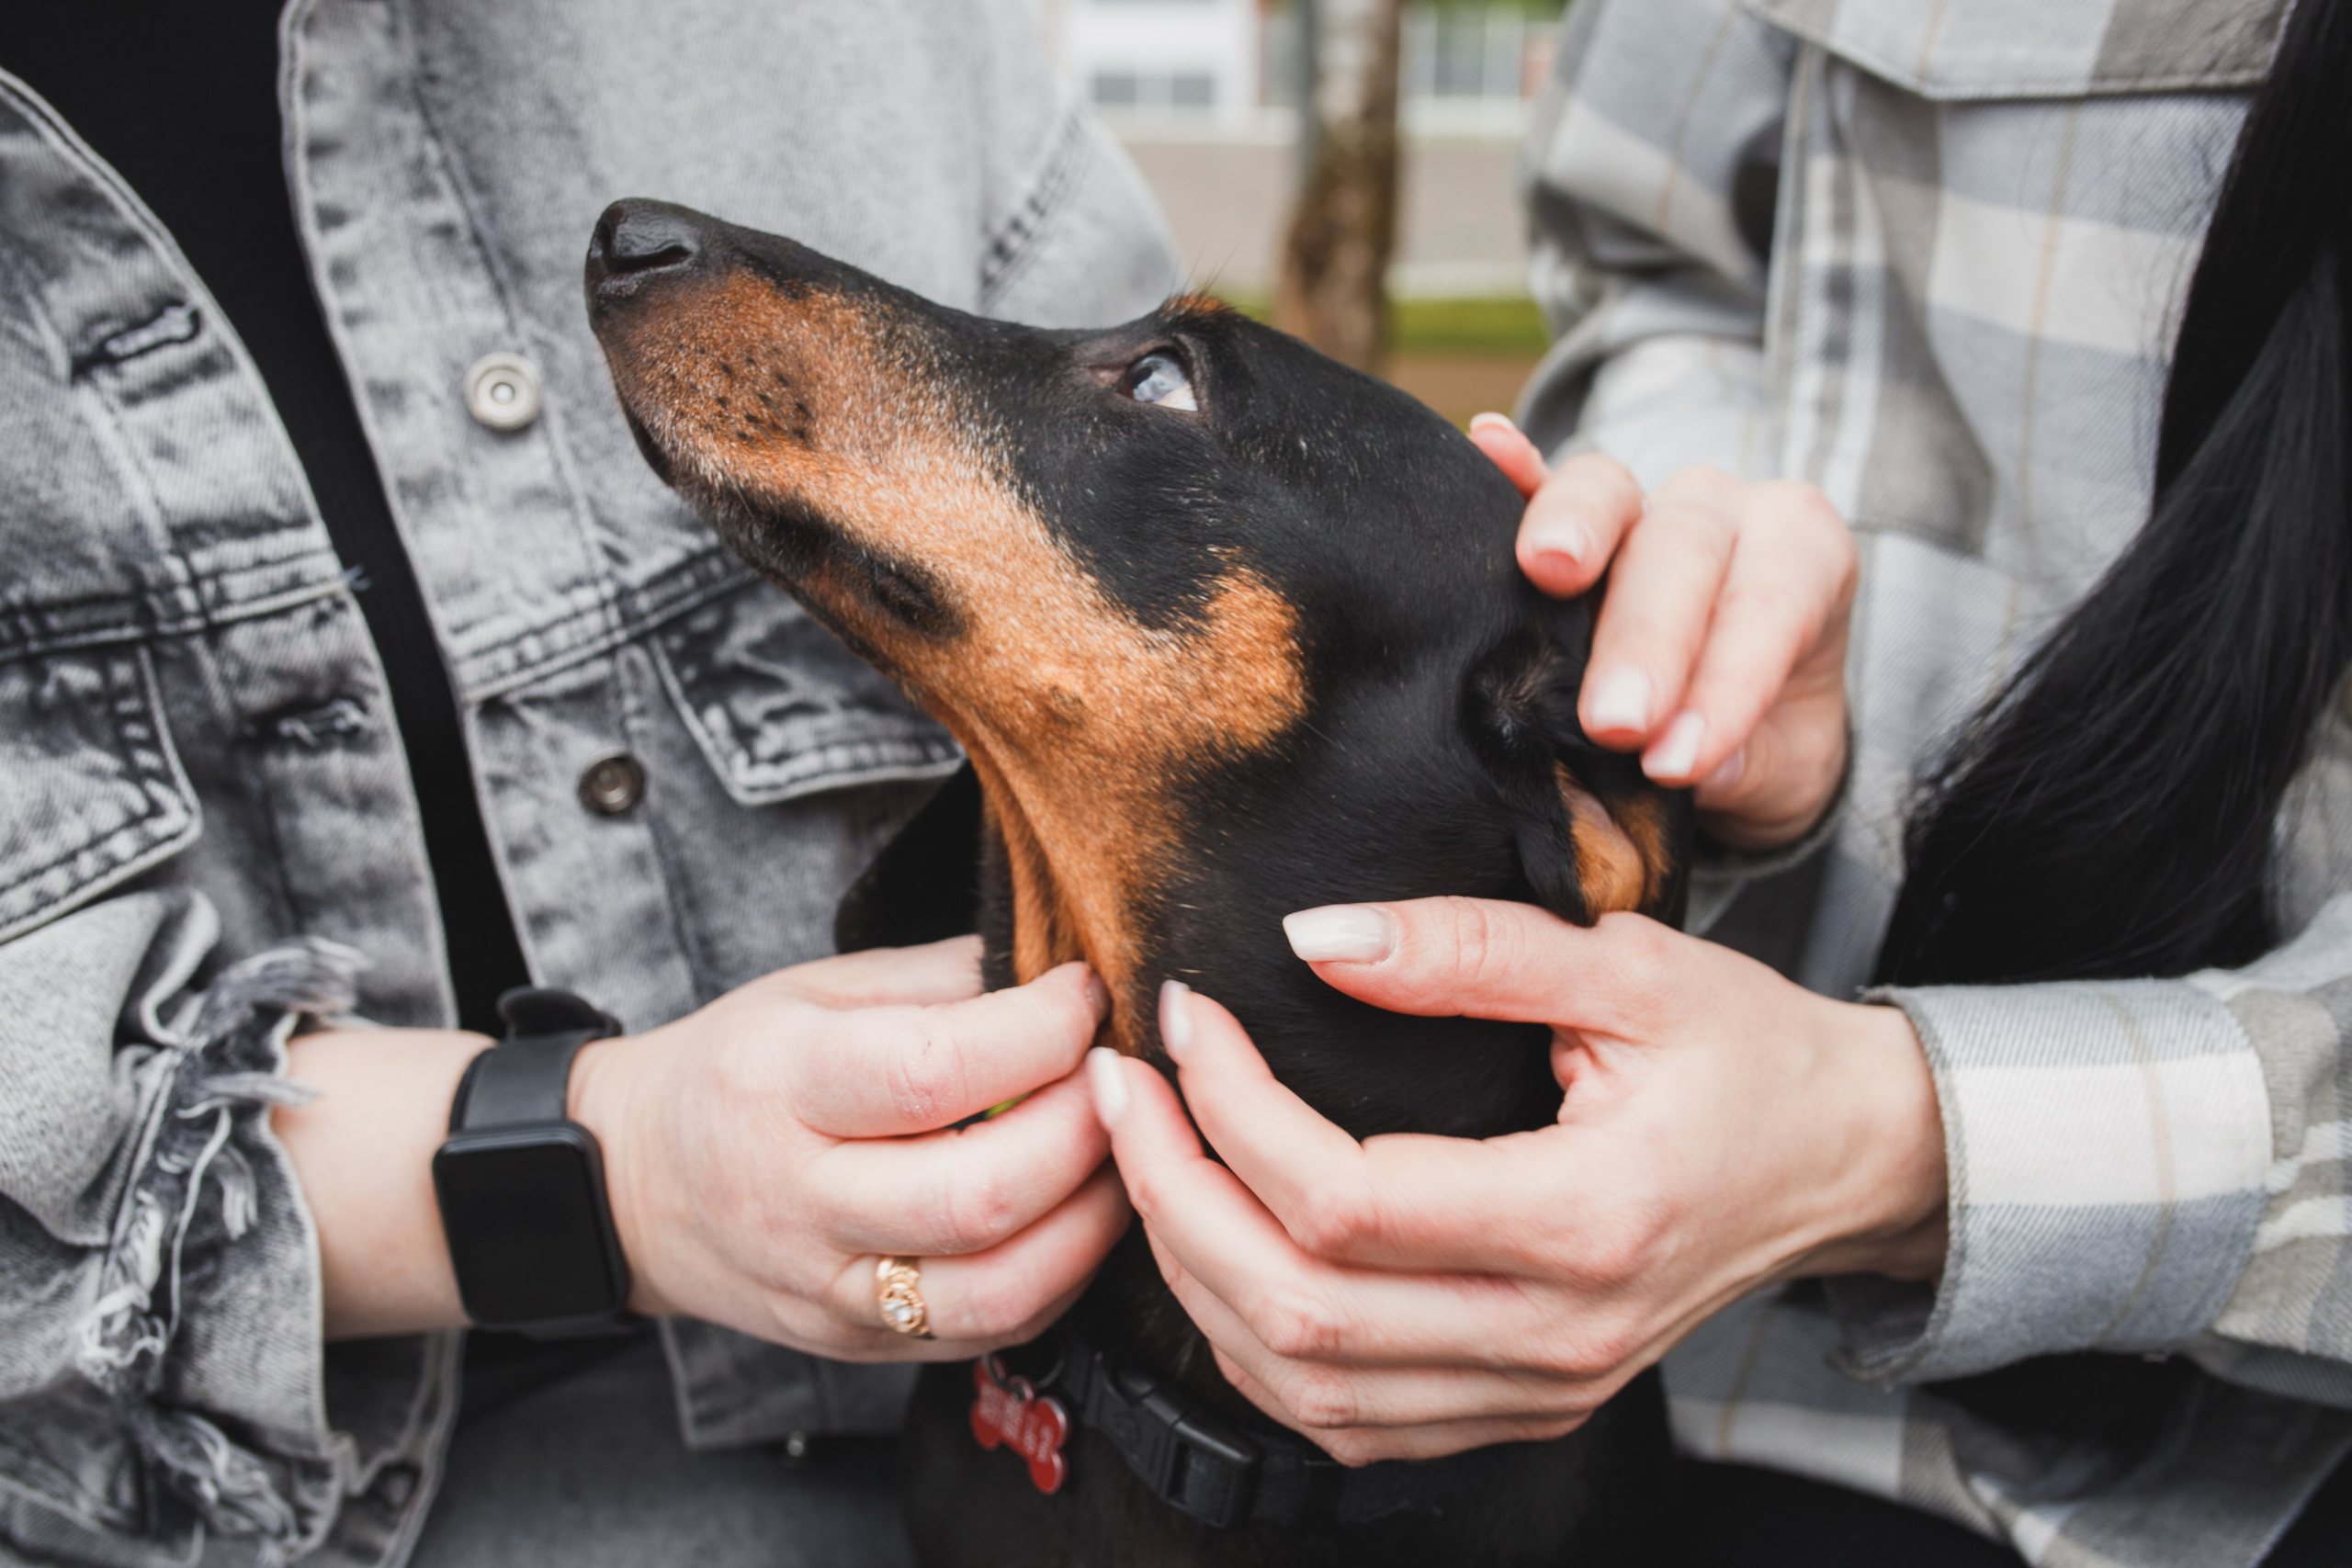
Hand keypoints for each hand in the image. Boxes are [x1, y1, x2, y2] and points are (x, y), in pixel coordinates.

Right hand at [573, 936, 1127, 1360]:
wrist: (633, 1185)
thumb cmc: (737, 1070)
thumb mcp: (815, 988)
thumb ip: (941, 977)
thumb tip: (1060, 968)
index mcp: (781, 1086)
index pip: (933, 1071)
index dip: (1040, 1031)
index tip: (1085, 994)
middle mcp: (802, 1201)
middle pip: (979, 1194)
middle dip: (1085, 1129)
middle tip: (1121, 1077)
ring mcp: (831, 1291)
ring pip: (997, 1288)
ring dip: (1091, 1219)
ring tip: (1118, 1152)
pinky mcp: (862, 1346)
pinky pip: (990, 1331)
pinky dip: (1059, 1275)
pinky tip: (1075, 1216)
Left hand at [1090, 898, 1944, 1463]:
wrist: (1842, 1159)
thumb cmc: (1747, 1054)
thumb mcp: (1629, 965)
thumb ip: (1468, 950)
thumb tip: (1314, 940)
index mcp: (1584, 1220)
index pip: (1344, 1198)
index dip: (1234, 1108)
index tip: (1191, 1016)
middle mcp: (1554, 1334)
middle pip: (1295, 1307)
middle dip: (1172, 1191)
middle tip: (1122, 1089)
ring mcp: (1535, 1388)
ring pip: (1303, 1383)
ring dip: (1194, 1272)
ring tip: (1150, 1159)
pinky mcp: (1520, 1405)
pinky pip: (1347, 1420)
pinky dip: (1255, 1345)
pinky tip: (1220, 1252)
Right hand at [1470, 416, 1852, 850]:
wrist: (1741, 717)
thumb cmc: (1767, 734)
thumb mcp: (1788, 769)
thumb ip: (1754, 766)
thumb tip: (1702, 770)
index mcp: (1804, 557)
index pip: (1769, 607)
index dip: (1725, 684)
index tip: (1675, 762)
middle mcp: (1725, 511)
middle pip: (1683, 547)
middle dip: (1646, 636)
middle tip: (1614, 723)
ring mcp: (1639, 503)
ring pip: (1608, 491)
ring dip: (1576, 527)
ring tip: (1548, 566)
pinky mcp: (1567, 515)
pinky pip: (1539, 482)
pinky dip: (1512, 472)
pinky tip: (1489, 446)